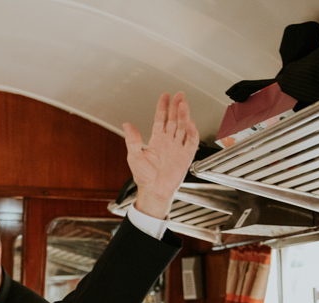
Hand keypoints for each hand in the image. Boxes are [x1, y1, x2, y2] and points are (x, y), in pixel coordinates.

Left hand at [122, 92, 199, 218]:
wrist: (154, 191)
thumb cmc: (144, 177)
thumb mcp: (134, 157)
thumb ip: (132, 140)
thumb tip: (126, 125)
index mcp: (156, 140)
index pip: (161, 119)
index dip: (163, 107)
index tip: (165, 96)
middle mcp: (168, 142)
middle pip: (174, 120)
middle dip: (176, 107)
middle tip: (179, 95)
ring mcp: (178, 148)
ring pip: (183, 127)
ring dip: (184, 116)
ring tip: (184, 105)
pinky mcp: (186, 156)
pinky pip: (191, 142)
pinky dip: (192, 132)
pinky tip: (191, 124)